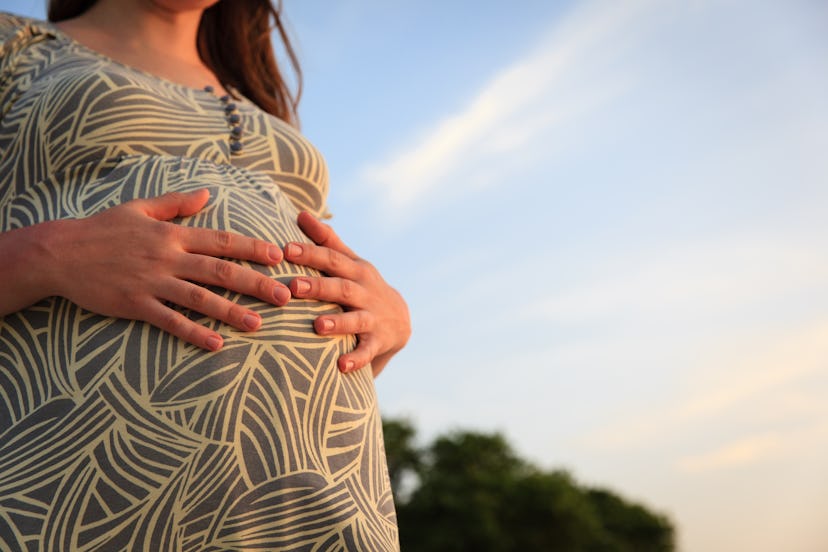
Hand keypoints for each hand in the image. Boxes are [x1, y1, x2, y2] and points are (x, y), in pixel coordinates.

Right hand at [44, 189, 290, 350]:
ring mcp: (152, 282)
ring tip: (258, 324)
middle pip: (220, 271)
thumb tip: (207, 193)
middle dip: (255, 283)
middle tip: (284, 295)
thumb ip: (176, 204)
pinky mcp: (135, 304)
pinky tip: (215, 343)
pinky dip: (193, 332)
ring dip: (231, 312)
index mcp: (172, 235)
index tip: (279, 256)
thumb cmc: (101, 229)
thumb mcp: (139, 208)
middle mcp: (167, 258)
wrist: (59, 252)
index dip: (252, 248)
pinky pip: (170, 321)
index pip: (222, 241)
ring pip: (200, 298)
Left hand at [284, 212, 410, 376]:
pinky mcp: (378, 343)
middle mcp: (365, 292)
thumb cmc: (363, 287)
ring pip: (355, 320)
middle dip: (318, 286)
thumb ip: (327, 240)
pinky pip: (367, 352)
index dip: (311, 253)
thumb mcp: (351, 263)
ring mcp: (373, 318)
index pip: (332, 258)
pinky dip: (356, 359)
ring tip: (318, 325)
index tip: (286, 249)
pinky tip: (340, 366)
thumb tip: (301, 213)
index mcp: (355, 271)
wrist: (401, 321)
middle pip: (341, 288)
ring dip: (338, 322)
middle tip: (293, 286)